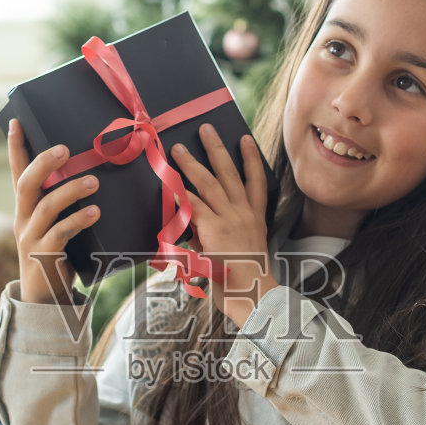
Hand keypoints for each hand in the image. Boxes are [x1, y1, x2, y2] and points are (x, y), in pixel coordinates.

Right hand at [7, 119, 99, 303]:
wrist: (46, 301)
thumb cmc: (59, 256)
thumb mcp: (57, 227)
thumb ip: (67, 206)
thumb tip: (97, 176)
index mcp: (25, 209)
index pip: (17, 173)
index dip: (15, 148)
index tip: (17, 122)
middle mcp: (23, 220)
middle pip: (26, 184)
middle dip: (44, 163)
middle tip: (64, 149)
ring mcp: (31, 239)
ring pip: (45, 207)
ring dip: (70, 191)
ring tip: (93, 182)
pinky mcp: (44, 257)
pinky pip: (60, 234)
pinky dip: (78, 220)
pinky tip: (95, 212)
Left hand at [171, 123, 275, 324]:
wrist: (252, 295)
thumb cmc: (245, 282)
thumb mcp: (242, 254)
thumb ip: (222, 239)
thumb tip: (198, 233)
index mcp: (255, 219)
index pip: (256, 182)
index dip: (251, 159)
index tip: (245, 140)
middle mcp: (244, 214)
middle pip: (230, 174)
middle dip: (217, 149)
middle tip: (206, 129)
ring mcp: (229, 220)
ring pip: (209, 184)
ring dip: (192, 164)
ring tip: (178, 149)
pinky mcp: (213, 229)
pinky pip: (193, 206)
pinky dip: (180, 194)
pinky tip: (169, 182)